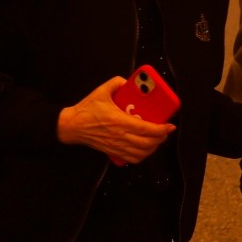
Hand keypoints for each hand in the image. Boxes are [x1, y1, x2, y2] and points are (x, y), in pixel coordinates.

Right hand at [57, 76, 174, 165]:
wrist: (72, 126)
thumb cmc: (87, 109)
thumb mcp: (101, 91)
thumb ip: (117, 82)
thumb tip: (129, 82)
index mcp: (118, 120)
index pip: (146, 128)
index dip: (161, 129)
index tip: (169, 125)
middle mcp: (120, 136)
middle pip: (147, 143)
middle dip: (161, 138)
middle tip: (165, 131)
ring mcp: (116, 146)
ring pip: (142, 153)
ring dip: (153, 148)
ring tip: (157, 139)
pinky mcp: (113, 152)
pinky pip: (132, 159)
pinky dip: (142, 156)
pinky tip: (145, 149)